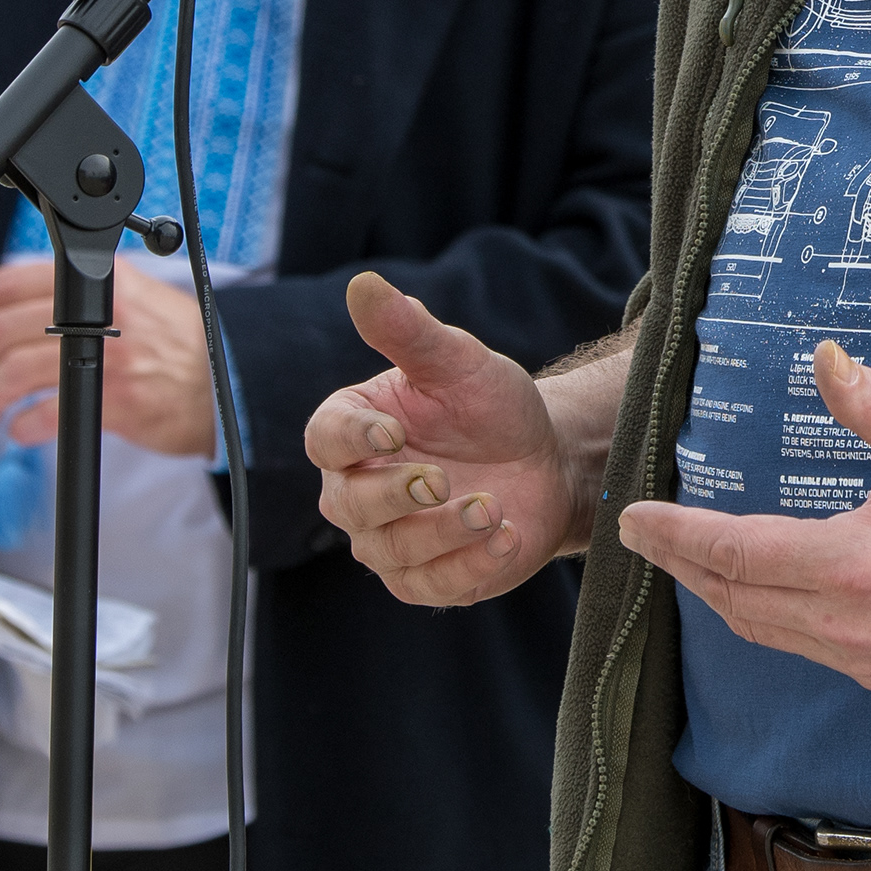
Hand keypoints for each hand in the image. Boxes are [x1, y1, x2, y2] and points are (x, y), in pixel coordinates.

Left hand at [0, 254, 215, 459]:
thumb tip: (16, 305)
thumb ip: (81, 291)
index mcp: (98, 278)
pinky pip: (44, 414)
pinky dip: (21, 426)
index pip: (9, 282)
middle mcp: (98, 310)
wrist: (228, 378)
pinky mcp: (114, 400)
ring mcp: (106, 354)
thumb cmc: (179, 342)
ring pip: (14, 373)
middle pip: (1, 331)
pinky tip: (19, 430)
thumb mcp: (133, 294)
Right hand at [307, 273, 570, 607]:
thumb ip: (408, 330)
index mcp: (353, 431)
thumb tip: (364, 284)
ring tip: (491, 509)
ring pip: (391, 552)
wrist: (544, 458)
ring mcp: (389, 541)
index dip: (353, 438)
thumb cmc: (489, 406)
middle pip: (348, 505)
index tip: (394, 432)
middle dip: (394, 495)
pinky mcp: (427, 579)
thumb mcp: (458, 361)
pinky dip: (469, 566)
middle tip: (440, 479)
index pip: (326, 439)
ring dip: (441, 533)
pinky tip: (506, 536)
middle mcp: (357, 490)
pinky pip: (431, 586)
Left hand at [614, 340, 870, 689]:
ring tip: (683, 558)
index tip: (634, 518)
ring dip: (716, 594)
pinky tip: (751, 589)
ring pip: (762, 631)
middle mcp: (852, 622)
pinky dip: (760, 617)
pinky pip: (798, 646)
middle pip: (736, 599)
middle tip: (642, 535)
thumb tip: (824, 360)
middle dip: (682, 566)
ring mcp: (867, 655)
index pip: (739, 552)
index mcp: (858, 564)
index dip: (678, 536)